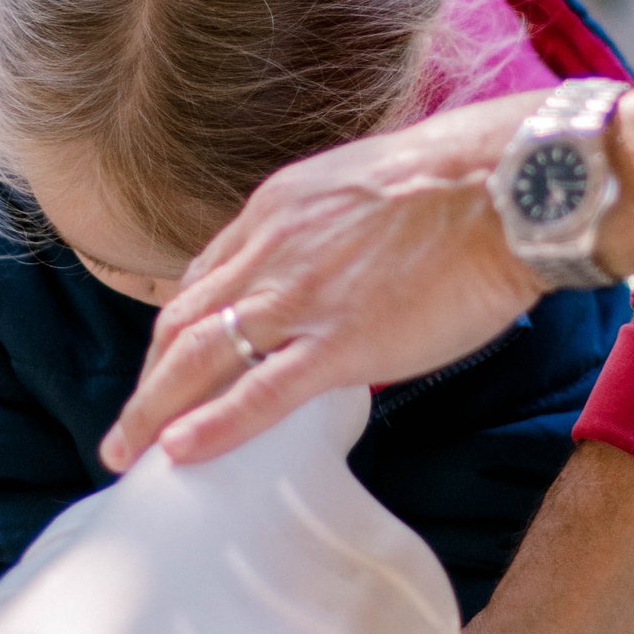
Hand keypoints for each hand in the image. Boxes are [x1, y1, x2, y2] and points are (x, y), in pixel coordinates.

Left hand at [103, 97, 536, 469]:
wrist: (509, 183)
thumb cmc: (466, 182)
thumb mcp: (368, 188)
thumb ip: (335, 231)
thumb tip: (343, 269)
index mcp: (278, 210)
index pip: (205, 277)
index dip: (178, 329)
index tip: (168, 365)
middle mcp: (271, 249)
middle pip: (182, 320)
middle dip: (149, 377)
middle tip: (129, 426)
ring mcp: (300, 297)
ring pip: (199, 356)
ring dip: (153, 409)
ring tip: (125, 452)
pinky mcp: (339, 341)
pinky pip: (257, 391)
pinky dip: (210, 424)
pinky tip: (179, 452)